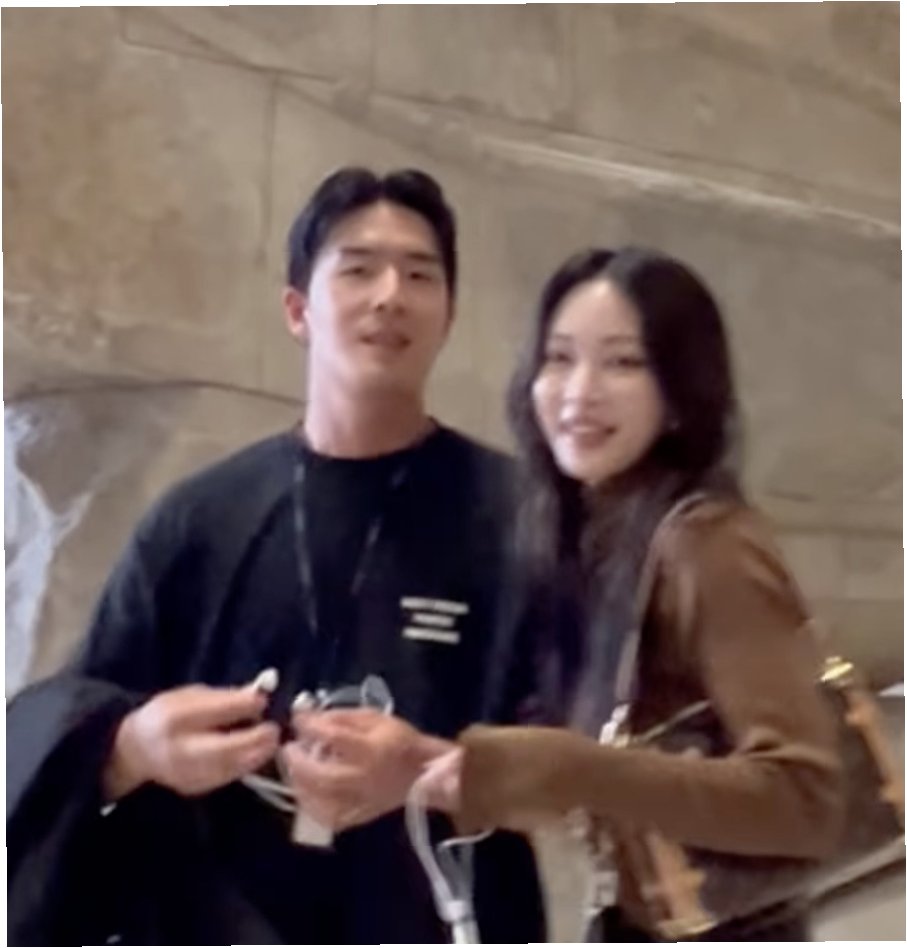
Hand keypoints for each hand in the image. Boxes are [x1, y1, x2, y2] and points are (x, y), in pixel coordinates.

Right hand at [103, 684, 279, 800]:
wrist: (137, 750)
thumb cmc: (168, 714)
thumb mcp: (191, 695)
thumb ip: (225, 697)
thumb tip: (260, 695)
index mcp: (176, 718)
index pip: (214, 712)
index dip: (244, 706)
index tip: (265, 699)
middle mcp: (179, 749)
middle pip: (225, 748)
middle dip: (256, 739)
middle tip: (275, 729)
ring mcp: (186, 773)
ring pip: (230, 767)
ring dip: (257, 754)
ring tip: (271, 741)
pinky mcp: (195, 788)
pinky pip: (228, 777)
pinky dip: (246, 765)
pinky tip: (256, 753)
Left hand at [282, 708, 453, 831]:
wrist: (423, 772)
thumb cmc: (399, 739)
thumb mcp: (373, 717)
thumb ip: (341, 718)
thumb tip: (310, 719)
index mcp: (371, 749)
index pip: (333, 737)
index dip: (310, 726)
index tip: (298, 718)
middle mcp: (364, 778)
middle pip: (322, 775)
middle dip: (298, 761)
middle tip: (288, 749)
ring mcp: (361, 802)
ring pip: (321, 800)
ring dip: (300, 784)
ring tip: (295, 769)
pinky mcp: (359, 817)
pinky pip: (329, 818)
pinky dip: (312, 807)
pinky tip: (306, 793)